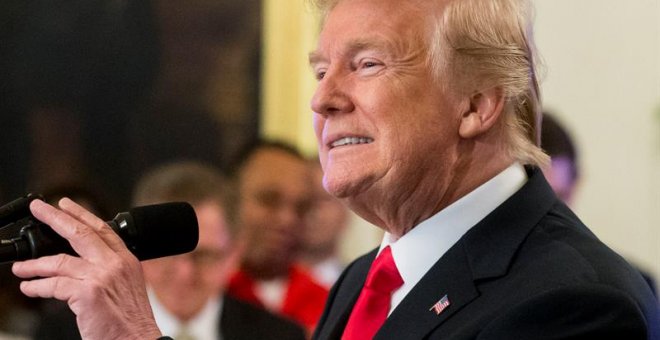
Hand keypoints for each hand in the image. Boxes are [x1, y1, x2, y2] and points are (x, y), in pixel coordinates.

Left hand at [12, 198, 161, 339]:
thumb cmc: (132, 323)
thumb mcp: (128, 288)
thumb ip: (109, 272)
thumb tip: (80, 265)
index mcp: (128, 261)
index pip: (103, 229)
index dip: (82, 214)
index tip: (66, 204)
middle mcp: (116, 264)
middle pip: (81, 232)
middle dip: (55, 217)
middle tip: (39, 208)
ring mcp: (102, 276)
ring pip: (60, 260)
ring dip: (35, 264)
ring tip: (21, 268)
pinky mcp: (88, 293)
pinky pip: (54, 285)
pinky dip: (36, 286)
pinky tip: (28, 288)